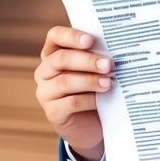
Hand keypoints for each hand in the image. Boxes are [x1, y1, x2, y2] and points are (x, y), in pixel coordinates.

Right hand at [34, 26, 111, 160]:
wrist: (92, 124)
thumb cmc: (94, 89)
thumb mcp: (95, 70)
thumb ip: (98, 58)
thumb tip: (115, 47)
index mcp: (53, 54)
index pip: (55, 36)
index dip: (71, 36)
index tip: (91, 40)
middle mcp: (45, 71)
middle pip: (61, 59)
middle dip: (87, 60)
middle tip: (109, 64)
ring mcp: (45, 93)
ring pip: (65, 82)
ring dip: (89, 80)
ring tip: (108, 82)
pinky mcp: (52, 112)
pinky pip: (70, 103)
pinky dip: (88, 100)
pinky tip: (101, 100)